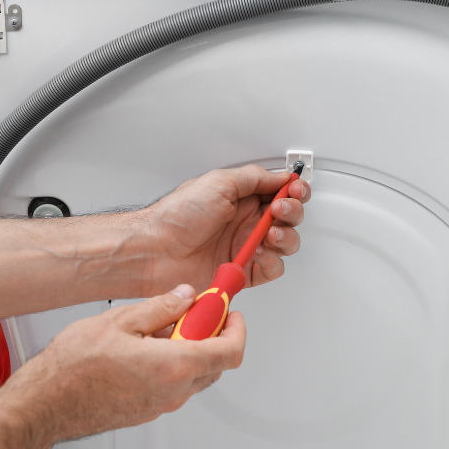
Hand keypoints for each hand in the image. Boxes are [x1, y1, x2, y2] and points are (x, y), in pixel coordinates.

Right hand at [13, 285, 246, 441]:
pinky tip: (144, 347)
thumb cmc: (74, 369)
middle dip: (210, 334)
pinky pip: (172, 385)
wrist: (46, 403)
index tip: (228, 310)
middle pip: (215, 363)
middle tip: (192, 311)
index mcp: (175, 366)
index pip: (230, 351)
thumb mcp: (121, 320)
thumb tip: (184, 297)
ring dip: (188, 349)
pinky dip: (170, 364)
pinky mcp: (146, 411)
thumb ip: (161, 307)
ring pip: (193, 374)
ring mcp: (161, 405)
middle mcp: (174, 391)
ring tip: (157, 328)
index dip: (236, 328)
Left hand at [139, 165, 310, 292]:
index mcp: (241, 199)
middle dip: (292, 211)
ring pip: (285, 244)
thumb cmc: (177, 216)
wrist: (155, 250)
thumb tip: (280, 176)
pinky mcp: (243, 272)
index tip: (294, 189)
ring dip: (286, 237)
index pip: (279, 192)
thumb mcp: (218, 182)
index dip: (293, 190)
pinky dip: (272, 261)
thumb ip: (254, 178)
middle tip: (280, 210)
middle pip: (288, 218)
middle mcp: (245, 222)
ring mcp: (245, 247)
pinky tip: (260, 253)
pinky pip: (272, 269)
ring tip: (270, 233)